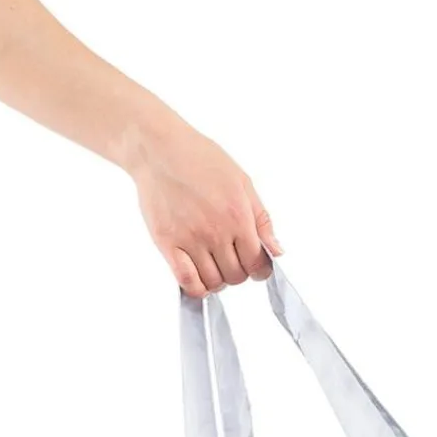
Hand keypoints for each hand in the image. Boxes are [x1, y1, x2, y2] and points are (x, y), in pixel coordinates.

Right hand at [127, 121, 280, 296]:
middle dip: (238, 272)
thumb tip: (277, 251)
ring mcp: (190, 239)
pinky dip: (195, 288)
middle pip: (236, 276)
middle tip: (231, 259)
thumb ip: (262, 220)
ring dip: (217, 280)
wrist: (159, 149)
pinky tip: (198, 279)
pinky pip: (186, 280)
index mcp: (238, 216)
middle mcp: (216, 231)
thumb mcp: (242, 182)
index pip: (257, 263)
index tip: (255, 266)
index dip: (259, 270)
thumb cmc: (201, 160)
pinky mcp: (167, 242)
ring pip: (213, 282)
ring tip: (214, 265)